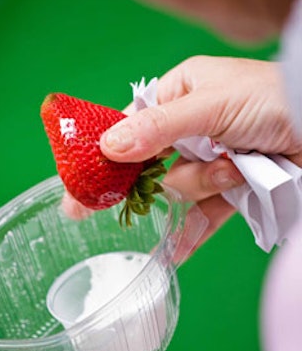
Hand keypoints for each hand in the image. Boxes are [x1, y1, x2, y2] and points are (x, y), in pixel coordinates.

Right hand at [98, 56, 301, 245]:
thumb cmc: (271, 99)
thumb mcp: (210, 106)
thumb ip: (158, 128)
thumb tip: (108, 147)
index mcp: (179, 95)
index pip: (130, 128)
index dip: (105, 160)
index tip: (78, 192)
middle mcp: (190, 127)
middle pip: (153, 168)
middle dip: (164, 179)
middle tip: (107, 206)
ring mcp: (211, 159)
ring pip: (182, 190)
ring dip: (207, 186)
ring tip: (236, 168)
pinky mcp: (232, 187)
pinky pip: (205, 214)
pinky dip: (193, 232)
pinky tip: (175, 256)